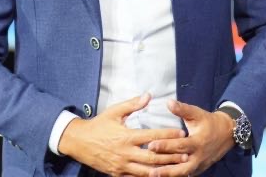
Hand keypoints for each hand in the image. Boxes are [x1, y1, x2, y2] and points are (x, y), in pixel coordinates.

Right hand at [58, 94, 188, 176]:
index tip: (181, 133)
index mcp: (126, 136)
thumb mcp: (114, 111)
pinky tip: (160, 175)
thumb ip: (133, 104)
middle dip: (171, 156)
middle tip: (186, 153)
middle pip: (153, 157)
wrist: (79, 141)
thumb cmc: (99, 125)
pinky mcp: (118, 174)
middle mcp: (126, 153)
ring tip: (178, 167)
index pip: (152, 136)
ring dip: (164, 169)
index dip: (168, 135)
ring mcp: (122, 166)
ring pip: (147, 171)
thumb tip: (148, 95)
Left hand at [146, 101, 234, 176]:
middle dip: (166, 169)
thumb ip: (182, 109)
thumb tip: (168, 102)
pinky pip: (186, 174)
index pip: (180, 146)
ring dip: (169, 175)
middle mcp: (199, 157)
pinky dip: (175, 175)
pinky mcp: (199, 169)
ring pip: (183, 173)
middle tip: (150, 169)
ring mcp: (199, 165)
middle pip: (181, 166)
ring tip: (153, 175)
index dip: (165, 146)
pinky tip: (163, 175)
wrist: (226, 133)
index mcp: (198, 142)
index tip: (151, 145)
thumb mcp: (197, 113)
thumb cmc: (208, 122)